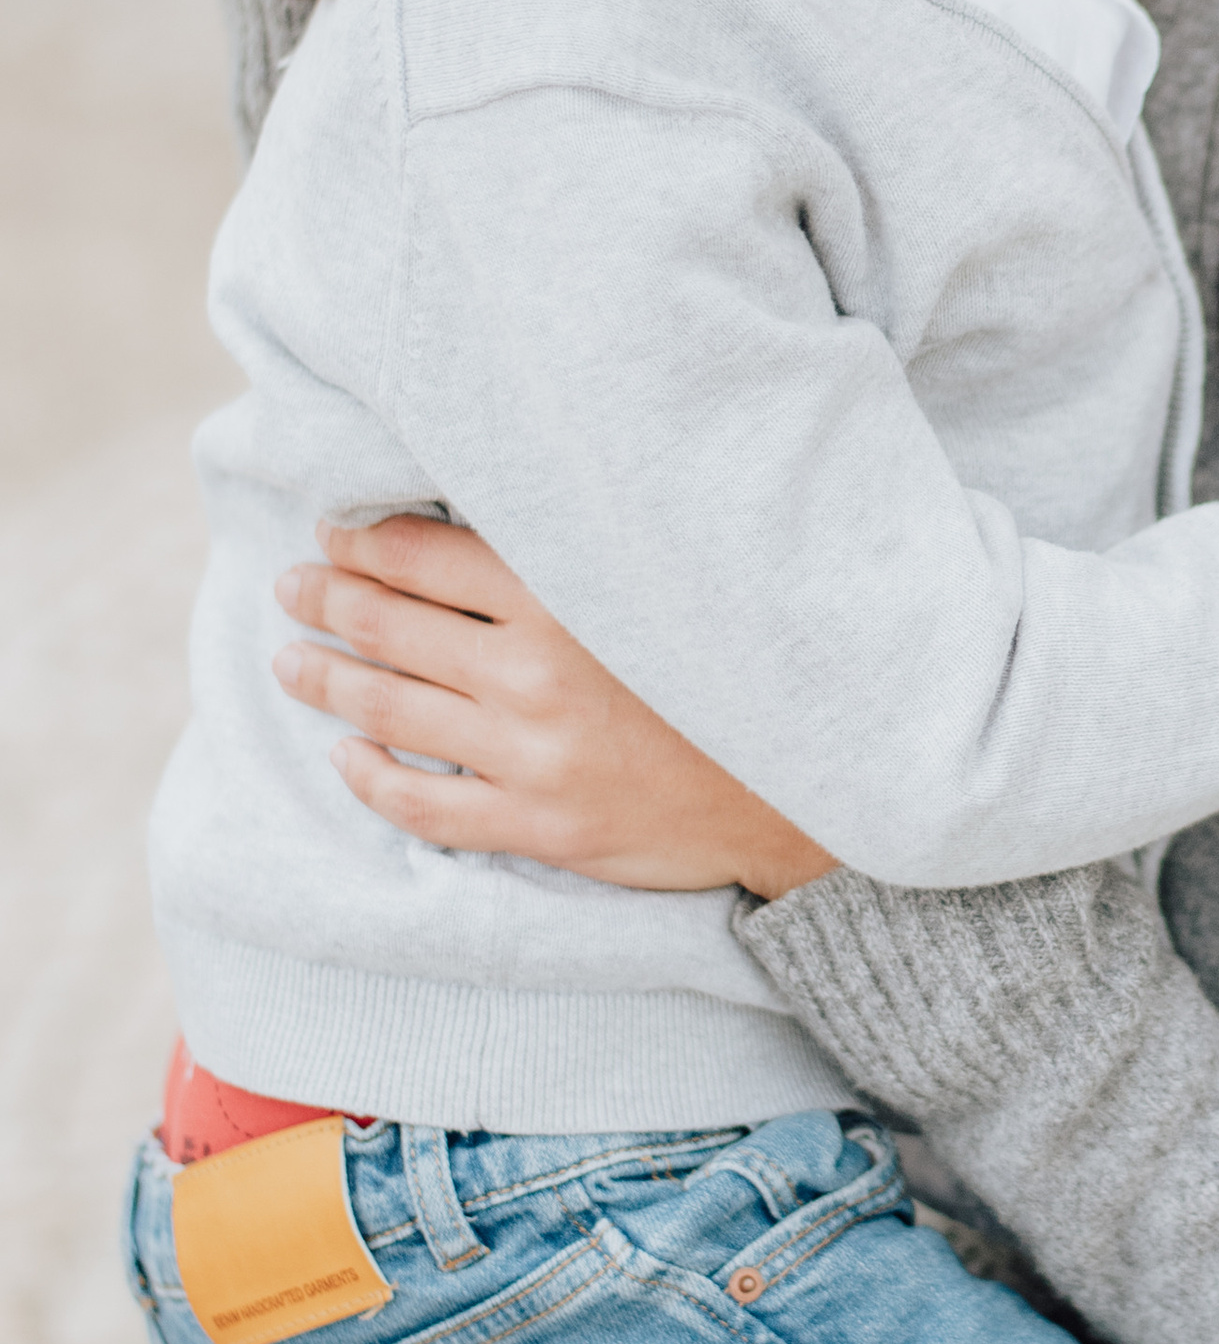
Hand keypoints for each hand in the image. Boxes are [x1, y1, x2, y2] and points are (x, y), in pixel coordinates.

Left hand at [270, 520, 833, 898]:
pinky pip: (421, 804)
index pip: (430, 555)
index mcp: (567, 600)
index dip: (366, 540)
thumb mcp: (657, 592)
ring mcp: (530, 755)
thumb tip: (486, 520)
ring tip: (290, 660)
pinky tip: (347, 757)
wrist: (801, 789)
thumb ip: (576, 560)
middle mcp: (536, 673)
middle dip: (328, 598)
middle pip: (392, 626)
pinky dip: (369, 778)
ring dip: (325, 679)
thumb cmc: (728, 674)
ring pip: (388, 709)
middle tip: (291, 583)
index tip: (333, 529)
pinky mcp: (536, 824)